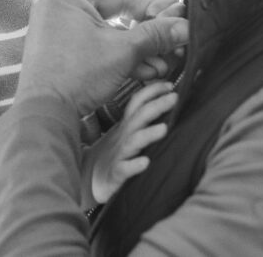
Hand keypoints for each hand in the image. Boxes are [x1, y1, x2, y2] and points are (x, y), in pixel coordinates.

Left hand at [17, 0, 188, 115]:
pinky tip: (149, 71)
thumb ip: (156, 34)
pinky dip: (124, 53)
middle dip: (149, 21)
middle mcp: (64, 4)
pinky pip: (101, 42)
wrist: (44, 114)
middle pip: (118, 0)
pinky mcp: (68, 49)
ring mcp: (65, 27)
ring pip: (113, 25)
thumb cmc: (75, 75)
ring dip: (141, 42)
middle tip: (172, 33)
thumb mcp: (122, 52)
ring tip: (166, 60)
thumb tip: (187, 26)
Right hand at [84, 81, 177, 204]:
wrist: (89, 177)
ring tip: (164, 129)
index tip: (170, 85)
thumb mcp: (124, 132)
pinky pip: (125, 169)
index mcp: (126, 125)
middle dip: (157, 106)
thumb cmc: (113, 152)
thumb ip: (140, 118)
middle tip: (174, 98)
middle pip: (139, 117)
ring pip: (134, 142)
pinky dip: (134, 165)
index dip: (152, 91)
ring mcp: (119, 154)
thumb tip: (165, 102)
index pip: (138, 102)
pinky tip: (145, 162)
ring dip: (148, 134)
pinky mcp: (116, 174)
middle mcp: (123, 136)